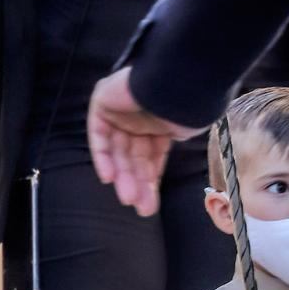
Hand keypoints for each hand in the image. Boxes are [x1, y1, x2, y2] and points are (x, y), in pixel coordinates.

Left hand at [87, 67, 199, 215]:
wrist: (179, 81)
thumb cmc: (189, 104)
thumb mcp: (183, 133)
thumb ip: (168, 150)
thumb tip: (157, 170)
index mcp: (160, 122)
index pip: (150, 156)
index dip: (149, 180)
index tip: (150, 203)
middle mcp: (139, 117)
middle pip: (133, 157)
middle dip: (138, 183)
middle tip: (142, 208)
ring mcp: (120, 110)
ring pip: (117, 150)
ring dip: (123, 176)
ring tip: (130, 199)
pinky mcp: (103, 102)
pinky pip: (98, 135)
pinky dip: (102, 156)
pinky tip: (110, 178)